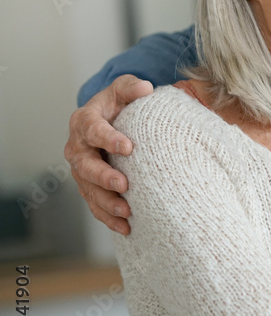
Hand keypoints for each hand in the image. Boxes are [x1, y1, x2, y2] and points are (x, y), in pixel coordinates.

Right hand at [65, 75, 153, 234]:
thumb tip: (146, 88)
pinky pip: (95, 205)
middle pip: (85, 165)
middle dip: (103, 176)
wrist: (112, 120)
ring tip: (127, 212)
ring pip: (88, 189)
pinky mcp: (90, 187)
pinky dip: (108, 218)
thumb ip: (132, 87)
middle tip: (124, 184)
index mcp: (85, 122)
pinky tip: (126, 228)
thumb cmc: (120, 103)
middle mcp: (78, 147)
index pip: (92, 129)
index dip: (108, 138)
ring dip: (106, 202)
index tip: (129, 147)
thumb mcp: (124, 89)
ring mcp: (82, 170)